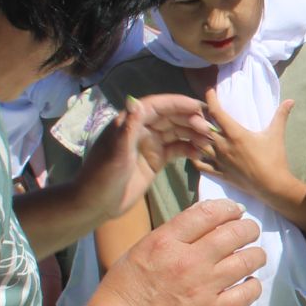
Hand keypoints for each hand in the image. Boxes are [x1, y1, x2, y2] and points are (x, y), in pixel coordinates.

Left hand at [74, 94, 212, 225]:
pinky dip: (188, 149)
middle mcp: (141, 129)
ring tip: (209, 142)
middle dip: (191, 120)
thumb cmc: (102, 176)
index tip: (200, 107)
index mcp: (130, 122)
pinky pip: (176, 149)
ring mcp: (149, 144)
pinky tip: (200, 153)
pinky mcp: (155, 159)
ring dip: (193, 134)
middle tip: (208, 130)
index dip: (179, 103)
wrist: (96, 204)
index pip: (158, 106)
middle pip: (171, 117)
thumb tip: (135, 101)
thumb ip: (128, 127)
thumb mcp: (116, 152)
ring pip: (176, 132)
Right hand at [86, 199, 263, 305]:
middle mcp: (188, 261)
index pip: (208, 212)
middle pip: (234, 233)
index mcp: (166, 241)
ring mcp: (202, 288)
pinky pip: (247, 294)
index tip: (236, 210)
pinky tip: (250, 284)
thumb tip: (205, 223)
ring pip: (247, 260)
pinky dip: (253, 285)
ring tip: (256, 255)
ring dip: (257, 254)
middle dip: (248, 228)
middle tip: (250, 231)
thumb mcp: (141, 250)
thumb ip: (172, 236)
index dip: (228, 207)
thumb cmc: (124, 291)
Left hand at [196, 92, 293, 200]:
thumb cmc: (274, 159)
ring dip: (195, 136)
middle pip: (202, 127)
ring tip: (195, 130)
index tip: (209, 91)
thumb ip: (281, 115)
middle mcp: (223, 146)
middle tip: (200, 110)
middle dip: (199, 117)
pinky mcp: (219, 173)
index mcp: (235, 134)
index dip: (210, 99)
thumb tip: (291, 100)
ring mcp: (219, 161)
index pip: (216, 112)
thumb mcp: (276, 135)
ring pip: (198, 145)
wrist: (273, 186)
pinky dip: (196, 157)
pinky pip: (201, 165)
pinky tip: (195, 152)